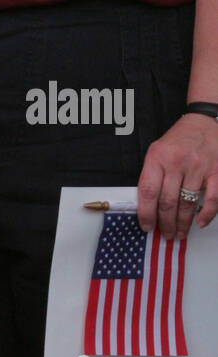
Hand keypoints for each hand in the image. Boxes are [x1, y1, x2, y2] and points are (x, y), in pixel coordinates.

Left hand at [137, 113, 217, 237]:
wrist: (203, 122)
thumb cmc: (179, 139)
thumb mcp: (158, 150)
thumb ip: (153, 174)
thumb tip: (148, 206)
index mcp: (157, 156)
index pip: (148, 191)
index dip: (146, 214)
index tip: (146, 226)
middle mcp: (176, 162)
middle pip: (167, 201)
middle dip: (165, 223)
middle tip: (165, 234)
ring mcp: (198, 167)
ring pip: (187, 204)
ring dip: (183, 223)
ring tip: (179, 233)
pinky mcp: (216, 171)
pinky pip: (212, 199)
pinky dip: (206, 214)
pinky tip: (200, 223)